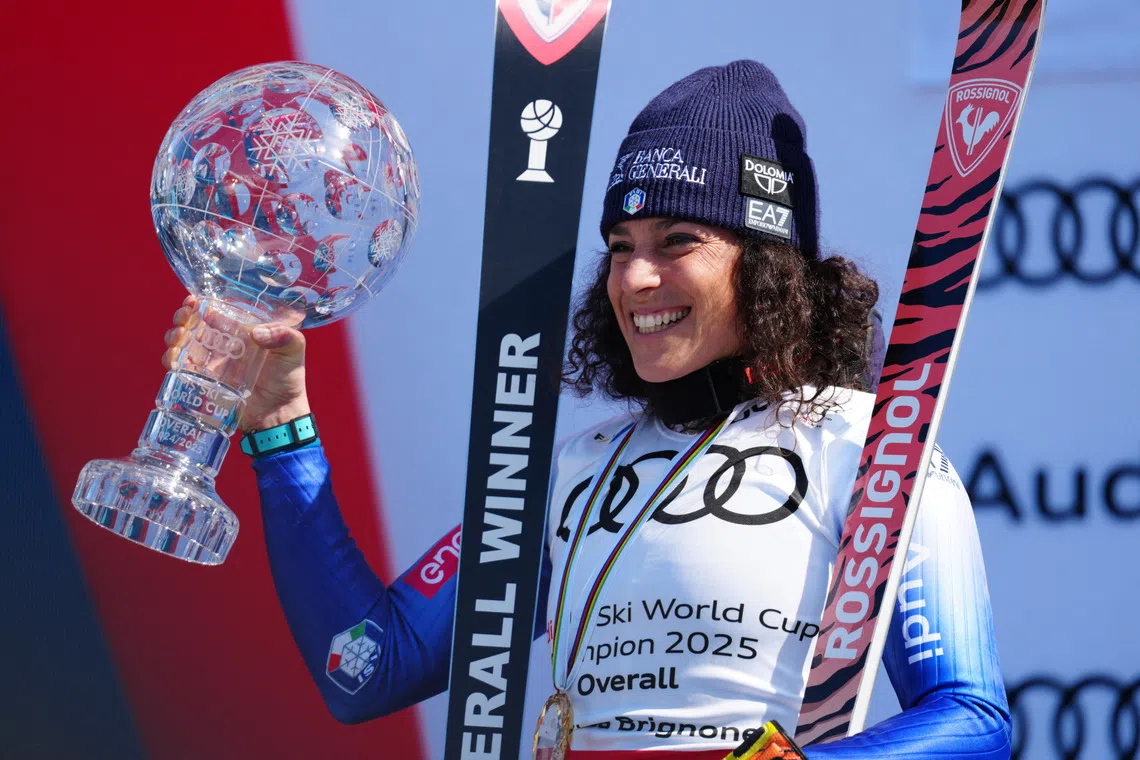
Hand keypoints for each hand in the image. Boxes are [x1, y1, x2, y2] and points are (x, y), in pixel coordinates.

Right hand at [163, 295, 310, 430]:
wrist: (280, 414)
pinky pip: (180, 368)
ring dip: (174, 335)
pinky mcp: (203, 382)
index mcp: (240, 331)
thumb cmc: (288, 379)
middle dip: (183, 316)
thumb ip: (284, 335)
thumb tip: (256, 334)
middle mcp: (222, 344)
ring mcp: (211, 363)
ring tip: (179, 335)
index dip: (201, 303)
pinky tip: (172, 356)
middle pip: (193, 324)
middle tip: (184, 317)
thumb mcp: (293, 350)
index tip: (194, 301)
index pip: (216, 311)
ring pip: (182, 343)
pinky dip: (170, 359)